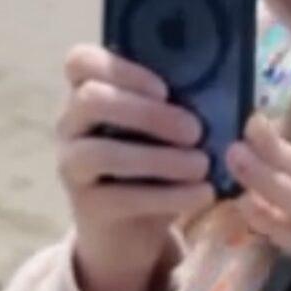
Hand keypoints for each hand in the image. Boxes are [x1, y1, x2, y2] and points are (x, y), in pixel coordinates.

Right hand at [56, 44, 216, 290]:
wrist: (131, 229)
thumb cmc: (154, 163)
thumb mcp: (162, 130)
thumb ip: (176, 104)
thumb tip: (220, 84)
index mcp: (88, 92)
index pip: (80, 61)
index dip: (121, 69)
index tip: (164, 89)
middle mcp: (70, 124)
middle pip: (90, 100)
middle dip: (147, 113)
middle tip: (194, 130)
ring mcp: (72, 164)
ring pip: (100, 152)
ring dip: (159, 158)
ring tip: (202, 165)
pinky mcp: (86, 205)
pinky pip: (121, 197)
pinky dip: (168, 195)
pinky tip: (202, 193)